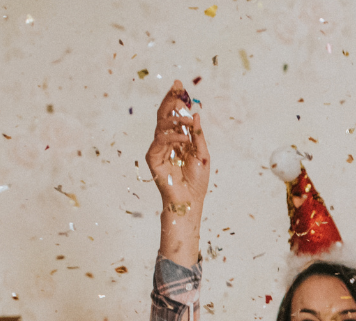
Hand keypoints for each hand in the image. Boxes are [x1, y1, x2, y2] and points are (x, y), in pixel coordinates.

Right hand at [146, 81, 208, 262]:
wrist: (190, 201)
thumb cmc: (197, 181)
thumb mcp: (202, 154)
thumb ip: (197, 135)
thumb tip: (194, 114)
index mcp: (177, 139)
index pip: (173, 115)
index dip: (175, 100)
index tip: (179, 85)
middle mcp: (166, 142)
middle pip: (164, 115)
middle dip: (170, 100)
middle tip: (177, 87)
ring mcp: (158, 149)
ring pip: (161, 125)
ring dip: (175, 118)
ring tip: (186, 118)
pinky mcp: (153, 158)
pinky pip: (161, 141)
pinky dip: (173, 137)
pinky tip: (185, 138)